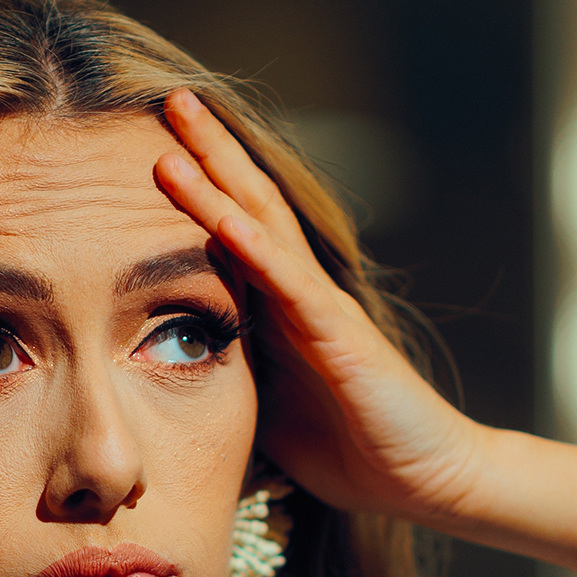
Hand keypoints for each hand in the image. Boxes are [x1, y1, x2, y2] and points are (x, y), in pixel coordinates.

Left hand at [153, 90, 484, 522]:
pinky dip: (253, 248)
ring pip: (263, 228)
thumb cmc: (349, 448)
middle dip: (209, 152)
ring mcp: (323, 309)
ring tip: (179, 129)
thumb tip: (157, 394)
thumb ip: (223, 387)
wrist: (423, 480)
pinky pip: (291, 285)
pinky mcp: (343, 337)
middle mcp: (301, 295)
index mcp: (280, 311)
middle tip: (170, 96)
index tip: (152, 142)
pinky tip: (220, 216)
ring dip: (218, 179)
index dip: (197, 186)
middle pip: (249, 206)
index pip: (233, 231)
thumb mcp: (263, 412)